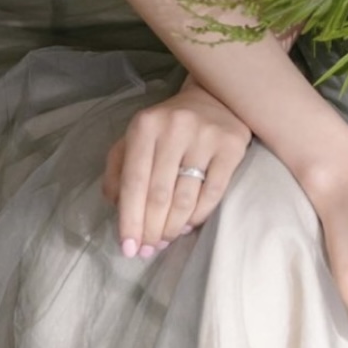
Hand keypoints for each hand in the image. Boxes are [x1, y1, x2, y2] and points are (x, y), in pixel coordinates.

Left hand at [103, 78, 252, 257]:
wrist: (214, 97)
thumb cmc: (168, 125)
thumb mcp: (136, 138)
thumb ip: (118, 168)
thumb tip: (115, 206)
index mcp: (145, 126)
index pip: (134, 182)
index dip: (129, 219)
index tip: (127, 248)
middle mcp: (175, 128)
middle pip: (158, 195)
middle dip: (150, 230)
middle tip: (148, 249)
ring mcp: (205, 136)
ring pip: (185, 198)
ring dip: (172, 228)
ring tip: (165, 240)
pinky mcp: (232, 145)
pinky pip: (213, 193)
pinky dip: (198, 216)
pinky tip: (188, 225)